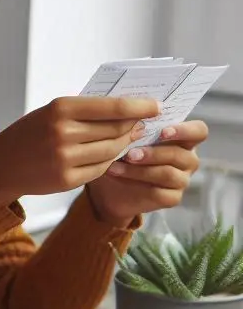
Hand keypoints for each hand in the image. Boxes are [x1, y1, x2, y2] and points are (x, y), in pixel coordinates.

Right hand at [0, 96, 160, 206]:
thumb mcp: (51, 112)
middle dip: (133, 127)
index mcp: (60, 108)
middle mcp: (63, 133)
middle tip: (141, 125)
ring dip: (123, 145)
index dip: (140, 107)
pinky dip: (108, 162)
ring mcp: (65, 159)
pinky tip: (107, 156)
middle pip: (117, 130)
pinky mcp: (66, 180)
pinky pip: (101, 169)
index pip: (113, 107)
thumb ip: (86, 110)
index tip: (155, 106)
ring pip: (112, 151)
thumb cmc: (28, 134)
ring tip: (125, 139)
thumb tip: (129, 110)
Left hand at [86, 120, 207, 225]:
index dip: (185, 130)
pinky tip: (117, 175)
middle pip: (181, 155)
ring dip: (140, 169)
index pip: (199, 131)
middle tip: (130, 153)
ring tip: (115, 165)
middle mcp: (187, 159)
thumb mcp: (126, 138)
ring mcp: (182, 180)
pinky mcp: (172, 198)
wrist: (109, 188)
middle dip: (154, 153)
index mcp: (183, 139)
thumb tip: (130, 110)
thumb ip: (135, 125)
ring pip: (168, 174)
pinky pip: (160, 193)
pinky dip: (135, 183)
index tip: (163, 132)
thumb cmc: (121, 155)